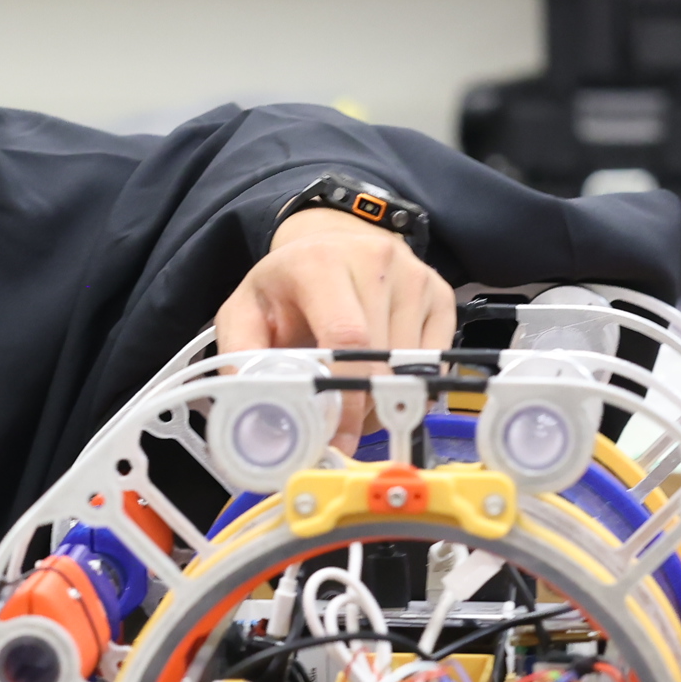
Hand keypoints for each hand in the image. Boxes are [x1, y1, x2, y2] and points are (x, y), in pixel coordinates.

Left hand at [216, 208, 457, 437]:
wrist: (328, 244)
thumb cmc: (286, 286)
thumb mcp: (245, 313)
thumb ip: (241, 359)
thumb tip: (255, 411)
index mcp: (320, 263)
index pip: (347, 337)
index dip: (344, 396)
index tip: (337, 436)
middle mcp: (375, 260)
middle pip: (382, 359)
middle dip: (361, 406)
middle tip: (340, 427)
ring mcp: (414, 275)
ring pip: (411, 367)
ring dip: (384, 398)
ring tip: (353, 394)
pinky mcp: (440, 293)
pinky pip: (434, 362)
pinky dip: (409, 384)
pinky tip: (381, 374)